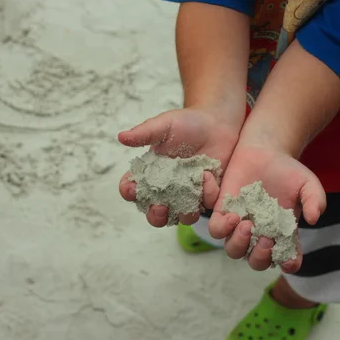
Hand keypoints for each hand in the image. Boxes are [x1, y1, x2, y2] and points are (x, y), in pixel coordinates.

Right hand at [118, 108, 239, 227]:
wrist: (218, 123)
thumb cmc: (188, 123)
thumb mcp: (165, 125)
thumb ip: (145, 133)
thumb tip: (121, 137)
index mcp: (150, 174)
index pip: (133, 189)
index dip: (129, 192)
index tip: (132, 189)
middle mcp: (167, 189)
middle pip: (154, 213)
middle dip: (154, 215)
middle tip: (159, 207)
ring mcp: (188, 195)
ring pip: (180, 217)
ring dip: (182, 213)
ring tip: (188, 198)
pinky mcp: (208, 195)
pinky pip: (206, 205)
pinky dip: (207, 194)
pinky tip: (208, 176)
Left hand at [208, 143, 326, 273]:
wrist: (265, 150)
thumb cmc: (288, 170)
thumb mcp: (308, 184)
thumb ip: (315, 200)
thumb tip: (313, 219)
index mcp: (282, 234)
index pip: (286, 259)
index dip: (288, 263)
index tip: (289, 259)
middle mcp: (260, 235)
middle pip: (256, 262)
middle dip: (260, 256)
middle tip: (265, 238)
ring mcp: (240, 225)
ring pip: (234, 250)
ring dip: (239, 244)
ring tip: (247, 224)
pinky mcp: (223, 212)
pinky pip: (216, 229)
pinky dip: (222, 228)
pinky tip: (233, 215)